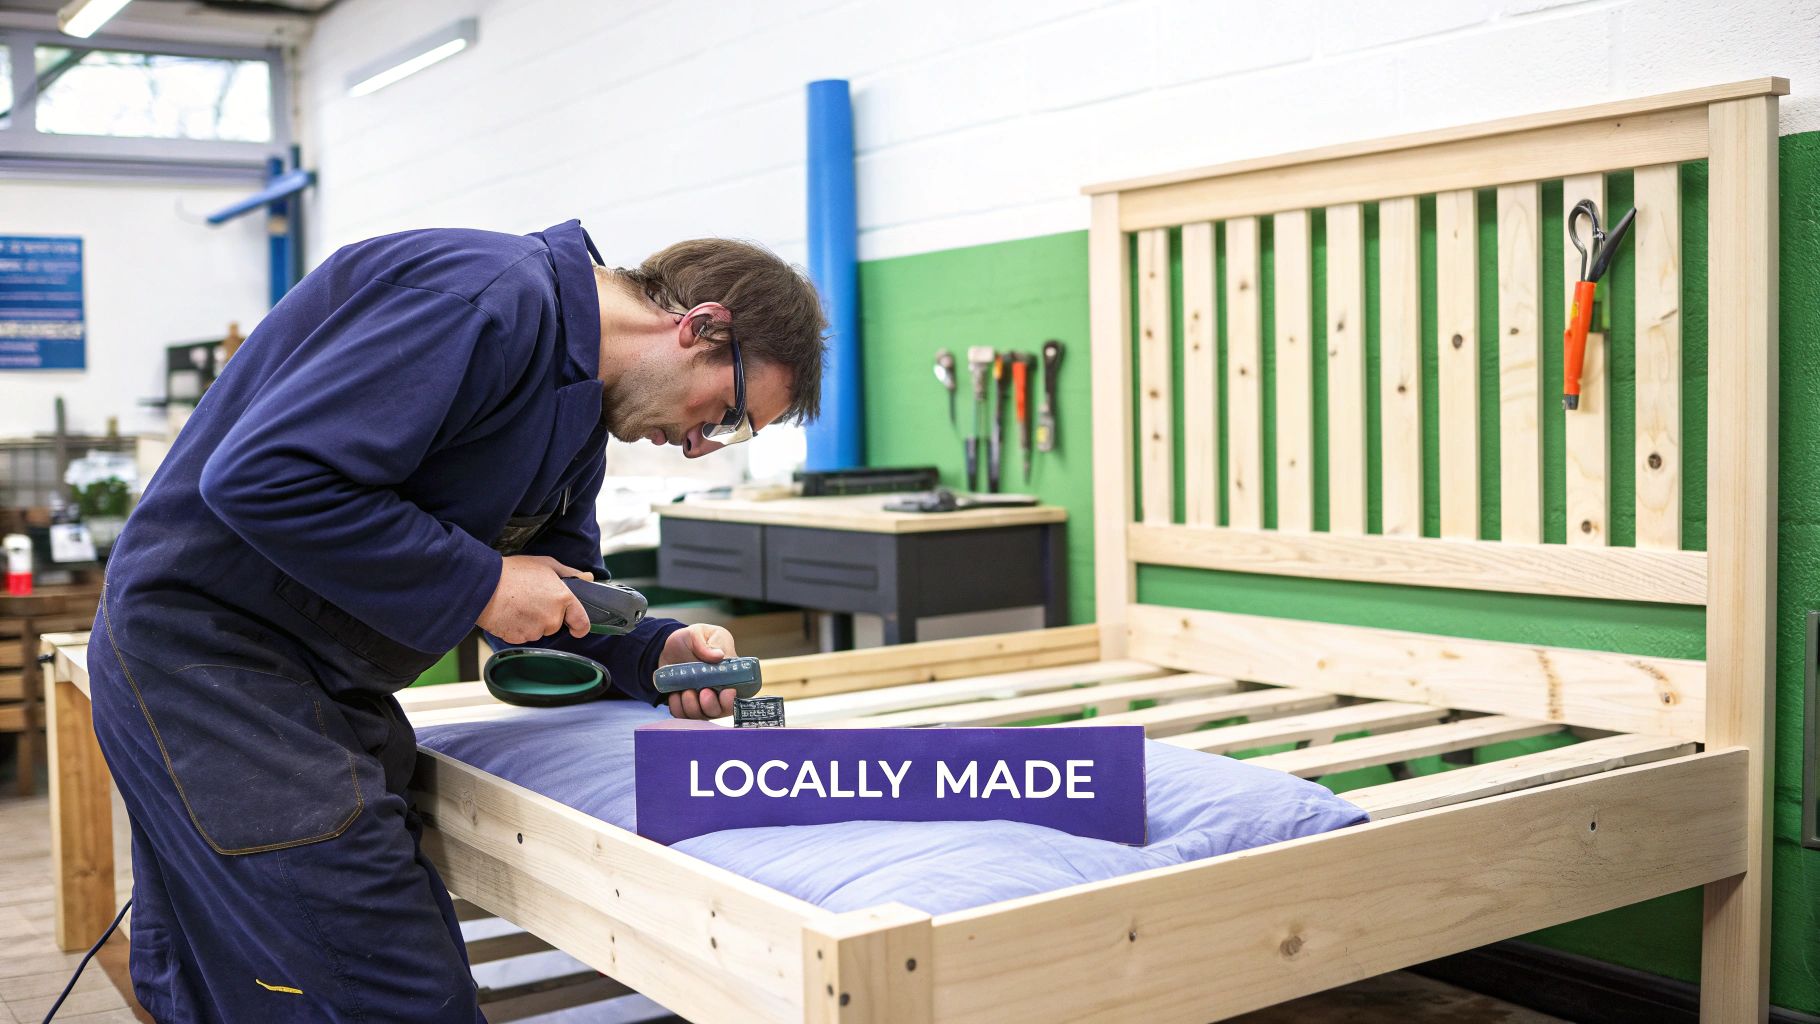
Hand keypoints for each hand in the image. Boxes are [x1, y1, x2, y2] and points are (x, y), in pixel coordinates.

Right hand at [476, 556, 592, 643]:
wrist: (484, 586)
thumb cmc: (513, 572)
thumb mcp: (546, 564)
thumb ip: (570, 573)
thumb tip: (588, 578)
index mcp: (562, 599)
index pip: (581, 622)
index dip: (580, 626)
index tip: (577, 626)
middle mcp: (552, 618)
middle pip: (555, 624)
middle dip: (547, 615)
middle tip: (531, 599)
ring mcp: (535, 630)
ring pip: (539, 630)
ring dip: (532, 621)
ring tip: (518, 604)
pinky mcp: (518, 639)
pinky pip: (523, 635)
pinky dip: (518, 627)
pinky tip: (510, 613)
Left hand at [659, 623, 738, 719]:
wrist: (669, 645)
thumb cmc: (691, 638)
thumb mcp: (699, 633)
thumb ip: (706, 643)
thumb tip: (719, 656)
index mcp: (728, 675)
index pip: (736, 696)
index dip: (732, 699)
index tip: (726, 691)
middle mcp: (716, 691)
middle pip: (719, 711)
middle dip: (710, 705)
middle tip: (703, 691)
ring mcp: (700, 699)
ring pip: (700, 715)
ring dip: (693, 707)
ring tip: (686, 690)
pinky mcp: (684, 703)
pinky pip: (682, 715)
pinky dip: (678, 708)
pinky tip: (675, 695)